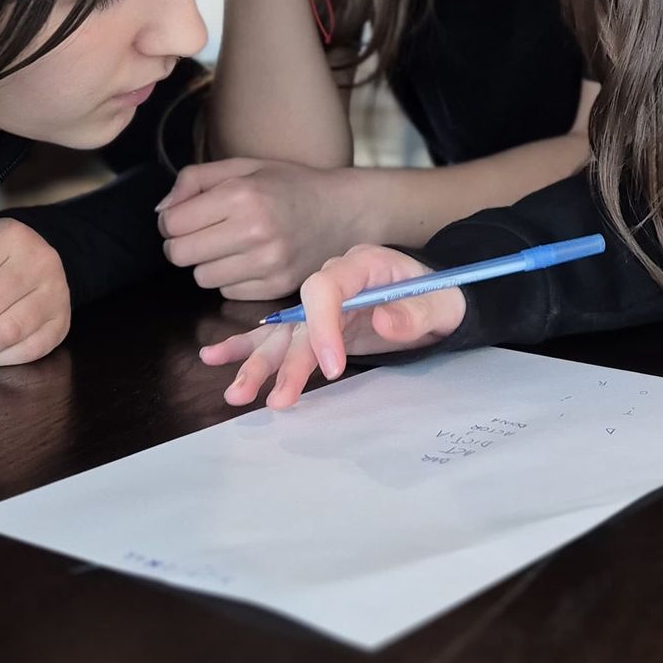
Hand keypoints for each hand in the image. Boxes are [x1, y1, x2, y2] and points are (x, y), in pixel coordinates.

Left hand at [158, 156, 363, 298]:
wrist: (343, 211)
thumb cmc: (289, 185)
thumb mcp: (243, 166)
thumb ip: (195, 180)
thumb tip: (161, 211)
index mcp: (242, 195)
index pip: (172, 223)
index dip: (170, 220)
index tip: (185, 216)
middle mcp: (254, 231)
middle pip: (180, 254)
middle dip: (183, 243)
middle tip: (203, 232)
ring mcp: (267, 263)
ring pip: (201, 277)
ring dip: (207, 262)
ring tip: (230, 245)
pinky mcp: (276, 287)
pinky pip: (226, 291)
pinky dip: (230, 278)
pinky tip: (249, 259)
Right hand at [199, 244, 465, 408]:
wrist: (441, 298)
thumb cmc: (443, 298)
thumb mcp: (444, 304)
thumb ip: (417, 311)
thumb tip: (384, 317)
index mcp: (362, 264)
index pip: (326, 288)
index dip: (323, 328)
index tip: (333, 368)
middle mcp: (333, 281)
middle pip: (297, 318)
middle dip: (282, 359)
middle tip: (275, 397)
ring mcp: (322, 305)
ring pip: (283, 335)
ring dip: (259, 364)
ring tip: (237, 394)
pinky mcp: (316, 327)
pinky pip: (279, 336)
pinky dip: (249, 348)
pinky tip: (217, 359)